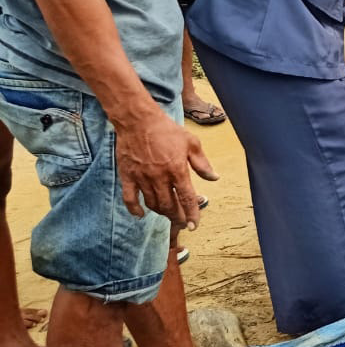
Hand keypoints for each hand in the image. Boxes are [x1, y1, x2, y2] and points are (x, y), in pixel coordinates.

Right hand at [116, 105, 217, 227]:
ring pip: (152, 204)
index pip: (187, 198)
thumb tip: (215, 178)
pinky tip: (141, 215)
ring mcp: (142, 178)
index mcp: (177, 170)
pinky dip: (135, 209)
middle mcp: (159, 177)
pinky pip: (130, 198)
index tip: (194, 225)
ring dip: (161, 213)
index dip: (192, 214)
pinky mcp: (128, 176)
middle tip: (182, 222)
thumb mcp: (192, 143)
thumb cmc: (167, 130)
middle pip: (169, 206)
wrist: (138, 121)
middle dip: (177, 217)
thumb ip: (202, 164)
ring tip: (168, 215)